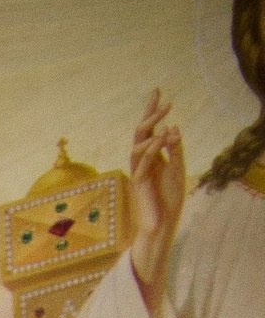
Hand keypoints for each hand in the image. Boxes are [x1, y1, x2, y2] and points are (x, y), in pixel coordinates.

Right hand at [129, 86, 184, 291]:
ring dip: (152, 133)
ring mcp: (139, 172)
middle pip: (141, 133)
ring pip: (139, 146)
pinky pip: (143, 162)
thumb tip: (173, 127)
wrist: (161, 226)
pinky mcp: (139, 183)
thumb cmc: (169, 201)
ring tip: (167, 125)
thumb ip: (175, 150)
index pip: (150, 129)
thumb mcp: (178, 169)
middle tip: (162, 99)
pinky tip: (163, 140)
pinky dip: (152, 150)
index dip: (153, 111)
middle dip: (150, 115)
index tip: (158, 91)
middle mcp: (143, 162)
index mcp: (152, 157)